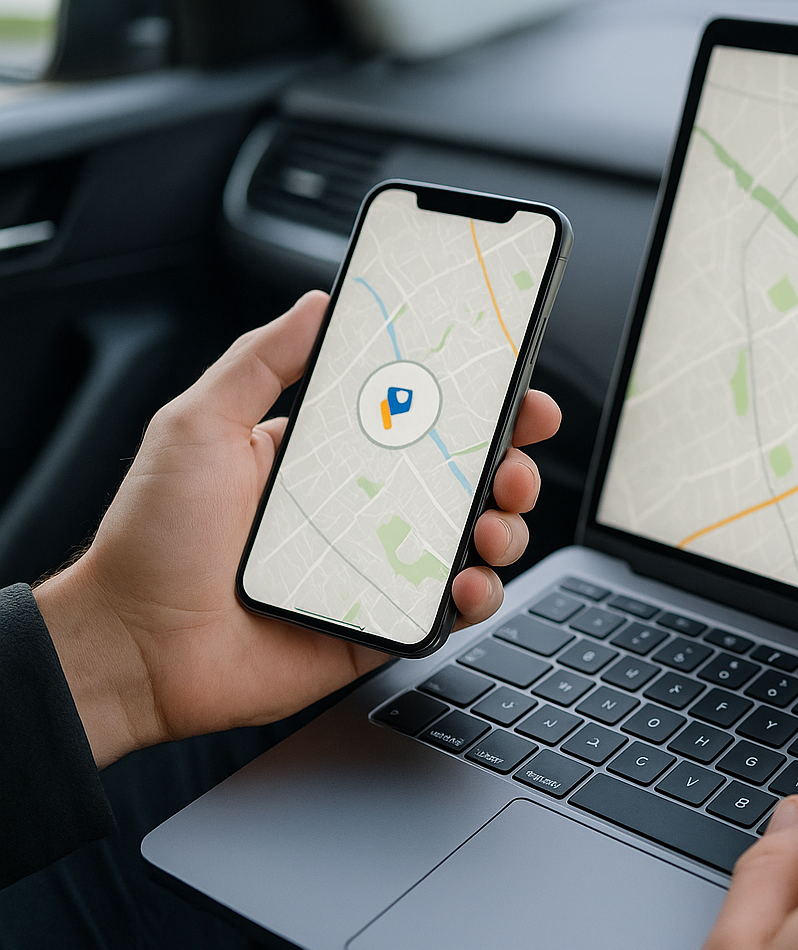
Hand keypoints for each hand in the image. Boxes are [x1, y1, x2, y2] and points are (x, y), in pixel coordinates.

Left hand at [33, 291, 560, 767]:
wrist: (131, 647)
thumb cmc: (152, 538)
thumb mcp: (199, 424)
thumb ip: (261, 360)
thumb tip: (317, 302)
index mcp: (330, 458)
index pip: (423, 419)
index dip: (478, 402)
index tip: (515, 387)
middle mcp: (365, 511)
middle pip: (467, 479)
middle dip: (512, 462)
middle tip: (516, 460)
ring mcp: (379, 571)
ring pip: (473, 542)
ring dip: (505, 526)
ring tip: (491, 526)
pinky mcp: (382, 627)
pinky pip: (451, 611)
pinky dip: (478, 595)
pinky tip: (467, 583)